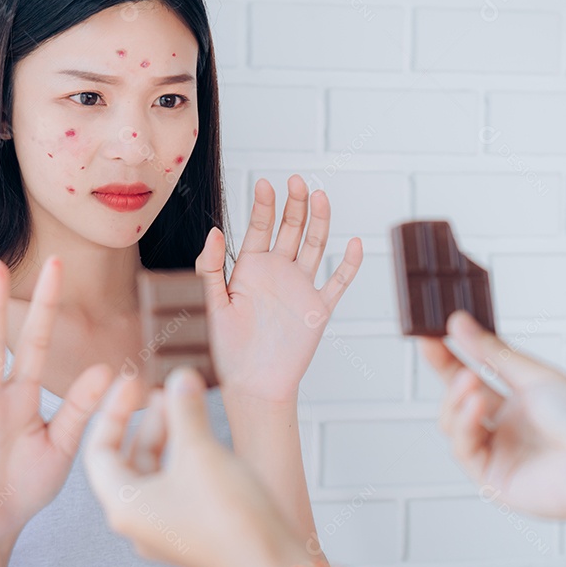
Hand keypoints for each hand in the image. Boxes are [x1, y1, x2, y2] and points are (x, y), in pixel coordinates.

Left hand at [84, 368, 312, 566]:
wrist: (272, 564)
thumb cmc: (231, 520)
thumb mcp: (201, 452)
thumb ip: (185, 410)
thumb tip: (180, 379)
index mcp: (125, 506)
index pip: (99, 451)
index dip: (113, 412)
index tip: (130, 386)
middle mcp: (138, 522)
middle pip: (128, 461)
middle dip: (145, 421)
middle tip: (161, 390)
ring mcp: (164, 529)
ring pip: (154, 472)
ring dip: (167, 436)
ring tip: (183, 405)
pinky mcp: (190, 531)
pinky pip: (175, 486)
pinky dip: (183, 457)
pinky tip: (201, 437)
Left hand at [194, 175, 363, 402]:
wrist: (250, 385)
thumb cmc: (223, 350)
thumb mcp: (210, 305)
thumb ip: (210, 268)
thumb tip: (214, 231)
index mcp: (250, 269)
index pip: (259, 228)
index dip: (263, 205)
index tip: (264, 183)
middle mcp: (277, 273)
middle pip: (291, 229)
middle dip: (295, 204)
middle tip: (297, 181)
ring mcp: (300, 289)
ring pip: (315, 246)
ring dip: (319, 222)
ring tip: (320, 196)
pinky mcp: (318, 309)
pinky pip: (338, 282)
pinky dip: (349, 264)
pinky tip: (355, 243)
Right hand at [420, 310, 565, 518]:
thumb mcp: (535, 375)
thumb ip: (492, 352)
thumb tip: (460, 324)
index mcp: (521, 402)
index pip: (476, 373)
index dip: (451, 355)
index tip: (432, 332)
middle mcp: (508, 428)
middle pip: (459, 398)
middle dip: (444, 372)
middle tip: (431, 345)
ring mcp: (499, 454)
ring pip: (455, 424)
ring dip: (456, 399)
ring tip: (469, 380)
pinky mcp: (492, 479)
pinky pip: (464, 449)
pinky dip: (465, 425)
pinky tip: (477, 407)